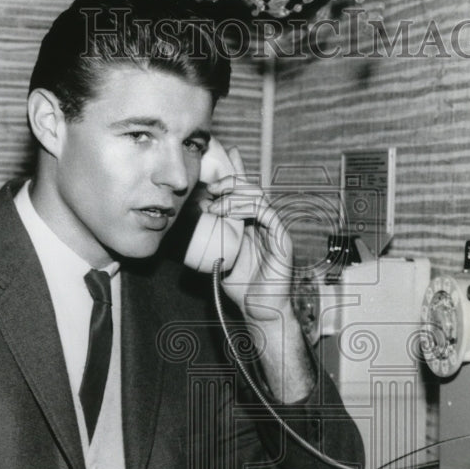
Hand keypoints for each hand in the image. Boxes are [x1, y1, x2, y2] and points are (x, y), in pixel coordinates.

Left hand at [200, 140, 293, 320]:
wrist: (259, 309)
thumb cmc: (240, 286)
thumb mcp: (218, 257)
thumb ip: (209, 239)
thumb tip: (187, 222)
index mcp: (251, 223)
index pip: (244, 191)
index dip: (236, 171)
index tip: (221, 158)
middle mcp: (264, 222)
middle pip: (251, 188)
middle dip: (231, 180)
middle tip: (212, 186)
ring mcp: (274, 229)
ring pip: (258, 197)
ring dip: (236, 193)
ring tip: (217, 201)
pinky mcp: (282, 239)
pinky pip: (267, 213)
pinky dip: (248, 207)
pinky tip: (231, 211)